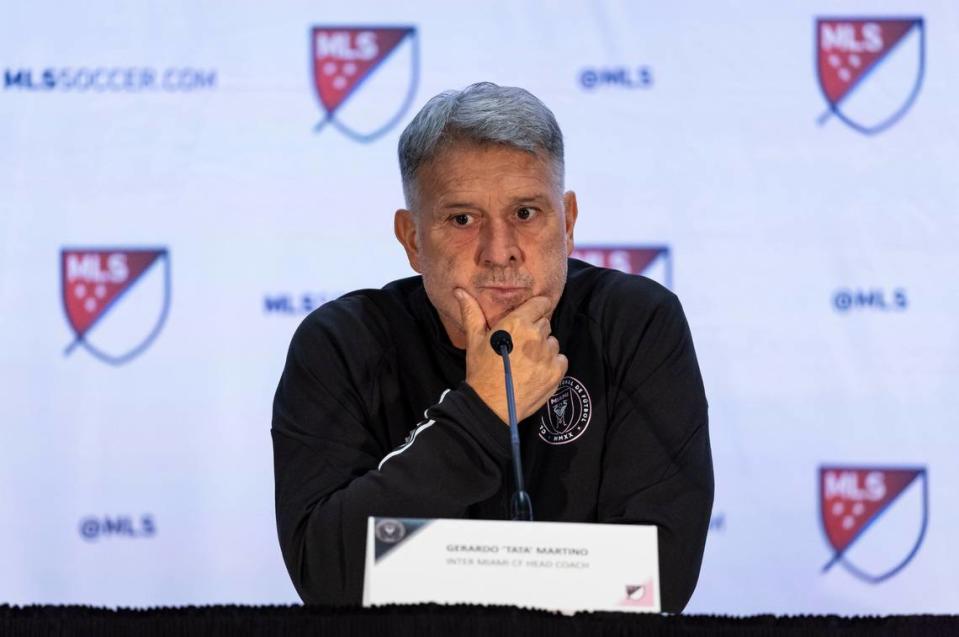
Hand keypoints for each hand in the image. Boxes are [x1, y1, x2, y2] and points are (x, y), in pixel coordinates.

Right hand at [454, 288, 567, 423]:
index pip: (540, 303)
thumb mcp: (474, 340)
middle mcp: (535, 335)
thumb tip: (460, 291)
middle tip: (520, 345)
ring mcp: (547, 354)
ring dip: (544, 348)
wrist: (490, 405)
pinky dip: (552, 364)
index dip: (536, 308)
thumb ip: (472, 313)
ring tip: (527, 361)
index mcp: (517, 323)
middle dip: (535, 330)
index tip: (531, 316)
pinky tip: (536, 371)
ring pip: (553, 342)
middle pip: (545, 323)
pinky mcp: (556, 372)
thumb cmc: (481, 371)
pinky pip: (561, 359)